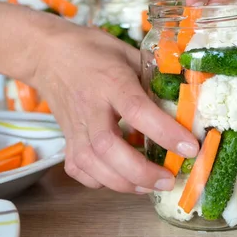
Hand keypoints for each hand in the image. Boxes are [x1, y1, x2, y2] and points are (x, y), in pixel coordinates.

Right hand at [28, 20, 198, 192]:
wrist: (46, 54)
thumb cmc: (90, 50)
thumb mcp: (126, 52)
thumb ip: (151, 74)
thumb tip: (181, 96)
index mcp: (111, 82)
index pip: (138, 110)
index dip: (165, 132)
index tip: (190, 147)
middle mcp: (90, 107)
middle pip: (108, 147)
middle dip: (140, 171)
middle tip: (167, 179)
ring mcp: (75, 126)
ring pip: (90, 163)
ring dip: (122, 182)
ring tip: (149, 186)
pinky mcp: (66, 138)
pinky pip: (78, 168)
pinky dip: (98, 180)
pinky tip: (117, 178)